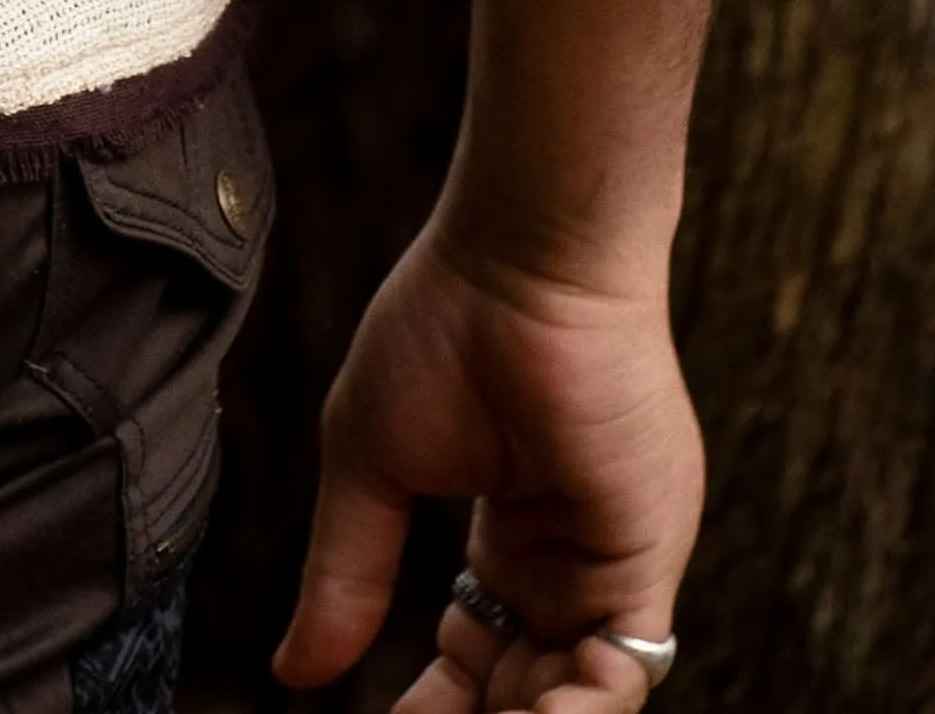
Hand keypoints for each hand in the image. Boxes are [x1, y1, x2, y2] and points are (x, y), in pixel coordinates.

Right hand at [273, 217, 700, 707]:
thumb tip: (293, 674)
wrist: (521, 264)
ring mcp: (605, 571)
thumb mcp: (371, 466)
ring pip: (570, 699)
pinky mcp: (641, 566)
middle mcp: (562, 569)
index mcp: (507, 545)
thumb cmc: (442, 329)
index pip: (474, 661)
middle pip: (520, 691)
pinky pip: (619, 676)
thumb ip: (346, 573)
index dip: (434, 708)